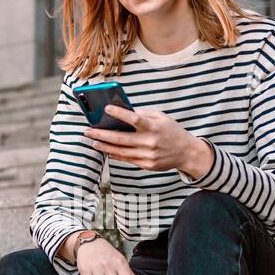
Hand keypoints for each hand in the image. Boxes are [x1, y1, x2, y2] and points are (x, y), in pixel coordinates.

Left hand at [84, 105, 207, 174]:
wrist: (186, 152)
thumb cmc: (172, 131)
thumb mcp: (161, 117)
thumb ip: (144, 114)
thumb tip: (123, 112)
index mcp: (154, 127)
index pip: (134, 119)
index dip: (119, 114)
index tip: (106, 109)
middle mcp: (150, 142)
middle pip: (121, 139)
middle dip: (102, 134)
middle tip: (88, 131)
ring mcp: (148, 155)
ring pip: (121, 151)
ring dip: (104, 146)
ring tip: (93, 141)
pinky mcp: (147, 165)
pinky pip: (127, 159)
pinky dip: (115, 155)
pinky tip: (106, 150)